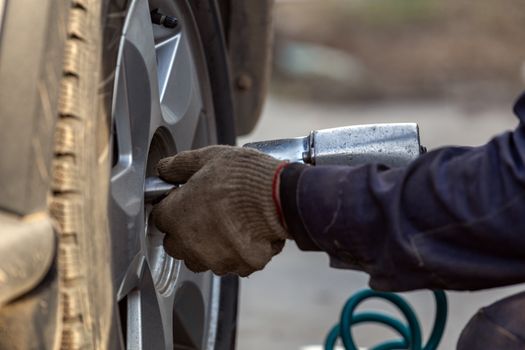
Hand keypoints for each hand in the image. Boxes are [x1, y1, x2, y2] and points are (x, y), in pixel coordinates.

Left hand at [153, 145, 287, 275]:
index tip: (185, 199)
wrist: (281, 197)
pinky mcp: (240, 267)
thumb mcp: (208, 158)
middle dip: (186, 231)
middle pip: (176, 244)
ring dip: (208, 246)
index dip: (172, 206)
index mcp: (176, 216)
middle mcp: (190, 244)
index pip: (159, 217)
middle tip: (206, 212)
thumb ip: (179, 165)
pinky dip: (236, 252)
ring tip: (228, 224)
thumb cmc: (243, 177)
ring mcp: (215, 259)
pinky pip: (232, 263)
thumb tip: (164, 169)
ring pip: (202, 258)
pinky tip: (247, 233)